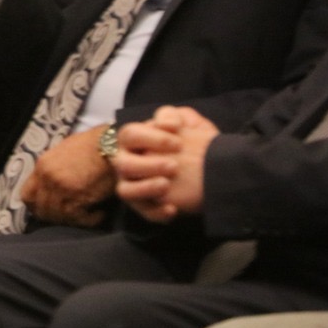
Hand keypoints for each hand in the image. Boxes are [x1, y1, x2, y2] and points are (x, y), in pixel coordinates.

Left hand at [21, 125, 115, 225]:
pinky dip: (89, 220)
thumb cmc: (92, 146)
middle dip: (56, 217)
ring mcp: (61, 188)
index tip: (49, 211)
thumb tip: (51, 188)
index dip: (37, 207)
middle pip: (42, 209)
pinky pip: (78, 219)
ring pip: (58, 216)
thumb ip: (53, 170)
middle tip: (72, 216)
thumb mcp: (64, 153)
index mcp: (42, 166)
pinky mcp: (78, 196)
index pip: (27, 196)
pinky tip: (98, 214)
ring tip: (88, 214)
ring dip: (74, 220)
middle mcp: (48, 178)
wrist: (113, 143)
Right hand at [113, 106, 218, 222]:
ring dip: (146, 189)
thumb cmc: (187, 141)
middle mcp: (125, 161)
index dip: (151, 138)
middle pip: (124, 164)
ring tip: (167, 185)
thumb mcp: (184, 122)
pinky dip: (156, 212)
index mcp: (132, 139)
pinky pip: (142, 212)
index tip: (178, 143)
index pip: (130, 134)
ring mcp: (130, 184)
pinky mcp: (141, 205)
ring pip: (125, 190)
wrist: (203, 167)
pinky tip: (173, 209)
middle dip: (148, 165)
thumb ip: (174, 115)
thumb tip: (167, 123)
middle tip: (174, 166)